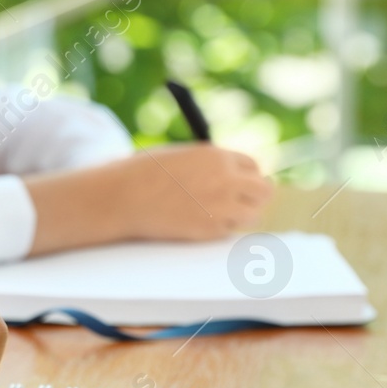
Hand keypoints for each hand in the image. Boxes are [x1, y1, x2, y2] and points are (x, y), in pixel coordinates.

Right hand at [27, 144, 272, 253]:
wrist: (122, 197)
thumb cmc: (143, 173)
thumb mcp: (180, 156)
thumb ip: (209, 163)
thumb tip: (231, 173)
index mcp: (217, 156)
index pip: (253, 166)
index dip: (245, 176)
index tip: (238, 184)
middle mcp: (226, 179)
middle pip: (264, 190)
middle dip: (253, 196)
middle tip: (240, 202)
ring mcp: (222, 206)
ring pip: (253, 214)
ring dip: (239, 215)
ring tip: (216, 214)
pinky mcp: (211, 229)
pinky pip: (230, 231)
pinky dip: (220, 229)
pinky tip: (197, 221)